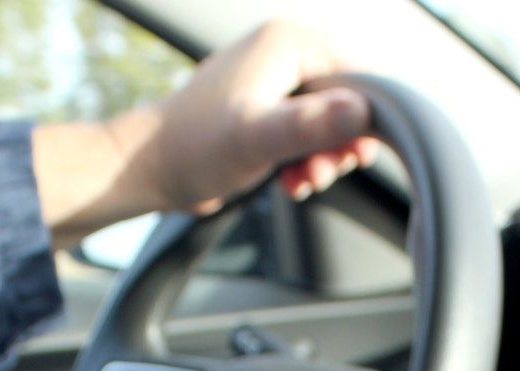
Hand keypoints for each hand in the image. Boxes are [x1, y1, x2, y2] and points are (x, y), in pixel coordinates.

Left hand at [35, 20, 379, 245]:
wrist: (151, 168)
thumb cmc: (195, 149)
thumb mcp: (257, 138)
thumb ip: (309, 124)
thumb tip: (362, 112)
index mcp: (288, 41)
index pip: (362, 72)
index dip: (369, 118)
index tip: (354, 156)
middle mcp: (285, 50)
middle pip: (349, 97)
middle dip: (342, 143)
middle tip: (321, 172)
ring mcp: (276, 78)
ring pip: (331, 118)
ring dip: (325, 156)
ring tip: (303, 180)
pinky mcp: (268, 105)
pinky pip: (308, 129)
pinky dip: (307, 158)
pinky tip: (291, 180)